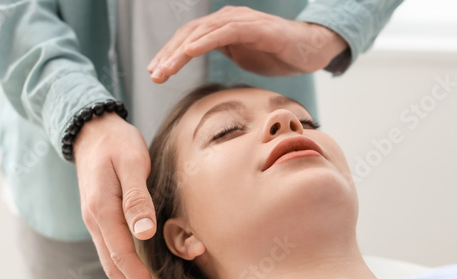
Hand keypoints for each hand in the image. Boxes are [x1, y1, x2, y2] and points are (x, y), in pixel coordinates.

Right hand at [73, 112, 173, 278]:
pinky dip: (125, 272)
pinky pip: (112, 253)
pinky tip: (136, 278)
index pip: (124, 259)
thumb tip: (144, 233)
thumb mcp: (132, 163)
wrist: (92, 130)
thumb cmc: (116, 143)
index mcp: (102, 211)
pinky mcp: (102, 218)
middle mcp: (96, 222)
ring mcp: (96, 221)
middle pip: (115, 270)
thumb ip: (138, 198)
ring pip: (112, 264)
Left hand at [147, 6, 347, 81]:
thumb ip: (224, 53)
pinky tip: (191, 51)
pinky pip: (226, 32)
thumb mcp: (243, 55)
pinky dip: (206, 40)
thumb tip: (206, 64)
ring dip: (181, 51)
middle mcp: (228, 19)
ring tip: (166, 68)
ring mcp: (242, 21)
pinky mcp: (257, 27)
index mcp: (222, 28)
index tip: (155, 72)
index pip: (189, 39)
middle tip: (154, 74)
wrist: (309, 50)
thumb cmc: (276, 54)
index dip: (170, 54)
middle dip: (169, 55)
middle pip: (190, 34)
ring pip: (203, 32)